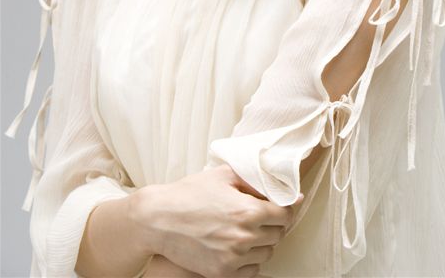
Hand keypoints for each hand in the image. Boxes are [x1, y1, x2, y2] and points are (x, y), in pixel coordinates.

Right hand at [133, 163, 303, 277]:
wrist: (158, 219)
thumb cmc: (189, 193)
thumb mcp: (224, 176)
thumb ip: (253, 180)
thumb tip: (276, 184)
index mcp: (248, 211)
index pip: (286, 214)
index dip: (287, 208)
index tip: (284, 206)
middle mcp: (244, 236)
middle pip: (279, 234)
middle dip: (274, 224)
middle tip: (262, 216)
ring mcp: (233, 258)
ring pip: (267, 254)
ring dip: (263, 242)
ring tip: (248, 230)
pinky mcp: (222, 273)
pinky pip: (252, 270)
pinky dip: (250, 260)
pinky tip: (239, 247)